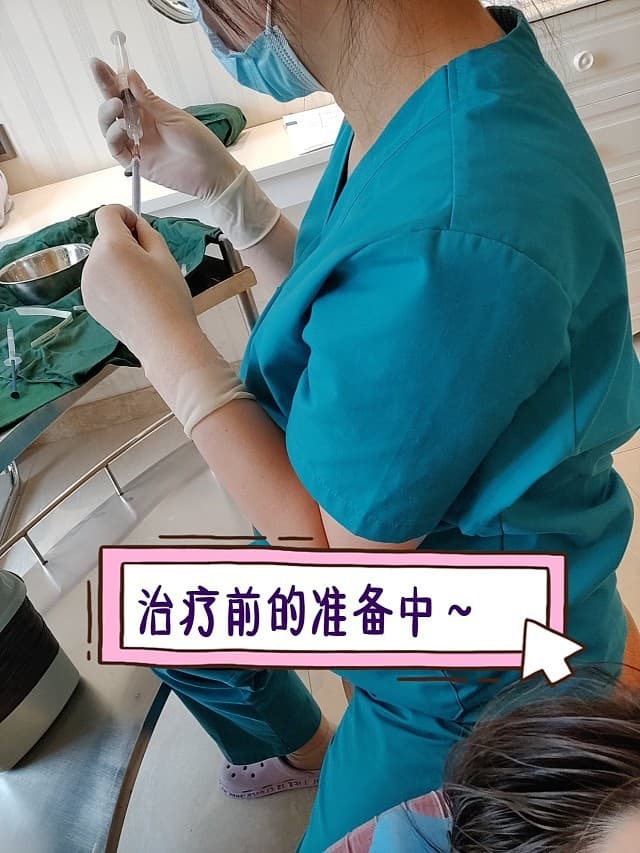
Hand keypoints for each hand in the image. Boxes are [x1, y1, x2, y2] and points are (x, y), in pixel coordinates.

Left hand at [81, 205, 205, 368]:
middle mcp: (94, 263)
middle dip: (124, 242)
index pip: (107, 213)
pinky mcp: (89, 300)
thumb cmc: (169, 300)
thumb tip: (136, 225)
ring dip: (117, 263)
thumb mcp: (165, 257)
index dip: (123, 214)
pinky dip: (112, 281)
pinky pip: (99, 279)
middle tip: (149, 263)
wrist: (163, 339)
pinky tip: (132, 297)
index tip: (136, 225)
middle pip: (105, 238)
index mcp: (113, 247)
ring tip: (141, 284)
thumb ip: (147, 233)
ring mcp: (88, 283)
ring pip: (102, 259)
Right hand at [91, 59, 241, 202]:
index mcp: (149, 110)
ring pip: (109, 128)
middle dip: (105, 93)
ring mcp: (137, 144)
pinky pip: (117, 150)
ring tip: (117, 107)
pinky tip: (121, 129)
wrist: (212, 174)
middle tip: (109, 87)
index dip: (109, 78)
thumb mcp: (175, 117)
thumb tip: (130, 75)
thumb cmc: (201, 144)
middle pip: (112, 108)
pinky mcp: (138, 163)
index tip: (98, 64)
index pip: (124, 91)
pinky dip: (114, 138)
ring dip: (108, 116)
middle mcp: (140, 126)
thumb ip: (150, 100)